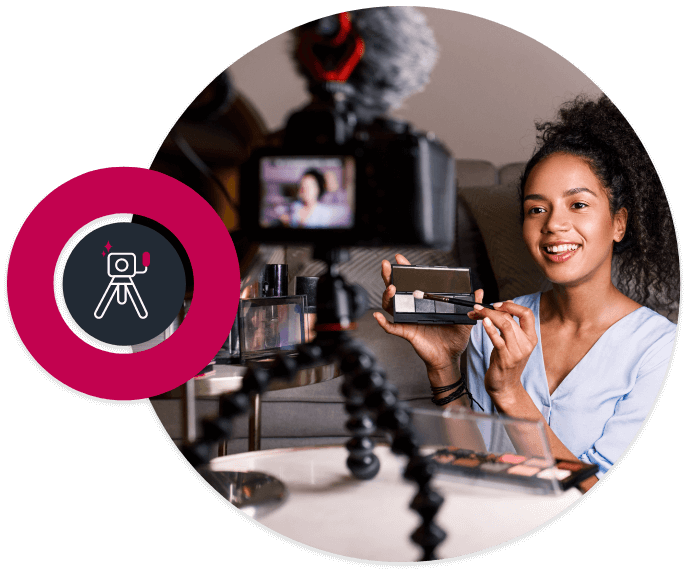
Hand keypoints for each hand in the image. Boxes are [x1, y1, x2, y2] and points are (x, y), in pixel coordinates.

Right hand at [372, 254, 482, 371]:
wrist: (450, 358)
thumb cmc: (454, 340)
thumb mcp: (465, 319)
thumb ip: (471, 304)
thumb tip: (479, 291)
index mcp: (426, 302)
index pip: (414, 283)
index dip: (406, 271)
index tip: (400, 259)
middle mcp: (414, 309)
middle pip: (397, 290)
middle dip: (389, 276)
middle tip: (387, 265)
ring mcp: (408, 320)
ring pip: (391, 306)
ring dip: (388, 296)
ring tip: (391, 288)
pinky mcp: (407, 332)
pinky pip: (392, 328)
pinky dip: (383, 323)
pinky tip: (378, 316)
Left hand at [472, 301, 537, 400]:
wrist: (505, 387)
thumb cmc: (506, 363)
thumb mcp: (512, 342)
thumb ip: (511, 325)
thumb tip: (508, 304)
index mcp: (531, 337)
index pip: (527, 314)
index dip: (511, 306)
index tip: (497, 304)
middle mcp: (526, 344)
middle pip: (511, 318)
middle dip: (492, 310)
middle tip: (477, 308)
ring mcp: (517, 352)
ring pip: (505, 325)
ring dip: (488, 315)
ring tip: (476, 312)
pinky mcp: (505, 359)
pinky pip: (498, 340)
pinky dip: (490, 329)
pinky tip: (483, 322)